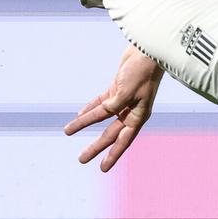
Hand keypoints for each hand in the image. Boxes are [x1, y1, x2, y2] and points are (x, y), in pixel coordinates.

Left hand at [64, 45, 164, 171]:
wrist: (147, 50)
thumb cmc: (142, 71)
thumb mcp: (128, 90)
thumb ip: (114, 104)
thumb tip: (102, 112)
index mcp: (138, 116)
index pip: (122, 140)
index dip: (112, 155)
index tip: (102, 168)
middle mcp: (130, 111)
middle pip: (109, 133)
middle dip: (95, 146)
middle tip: (81, 159)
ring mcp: (122, 100)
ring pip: (101, 118)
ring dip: (85, 124)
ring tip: (69, 133)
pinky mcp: (116, 89)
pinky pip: (100, 102)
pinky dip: (89, 109)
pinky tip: (78, 115)